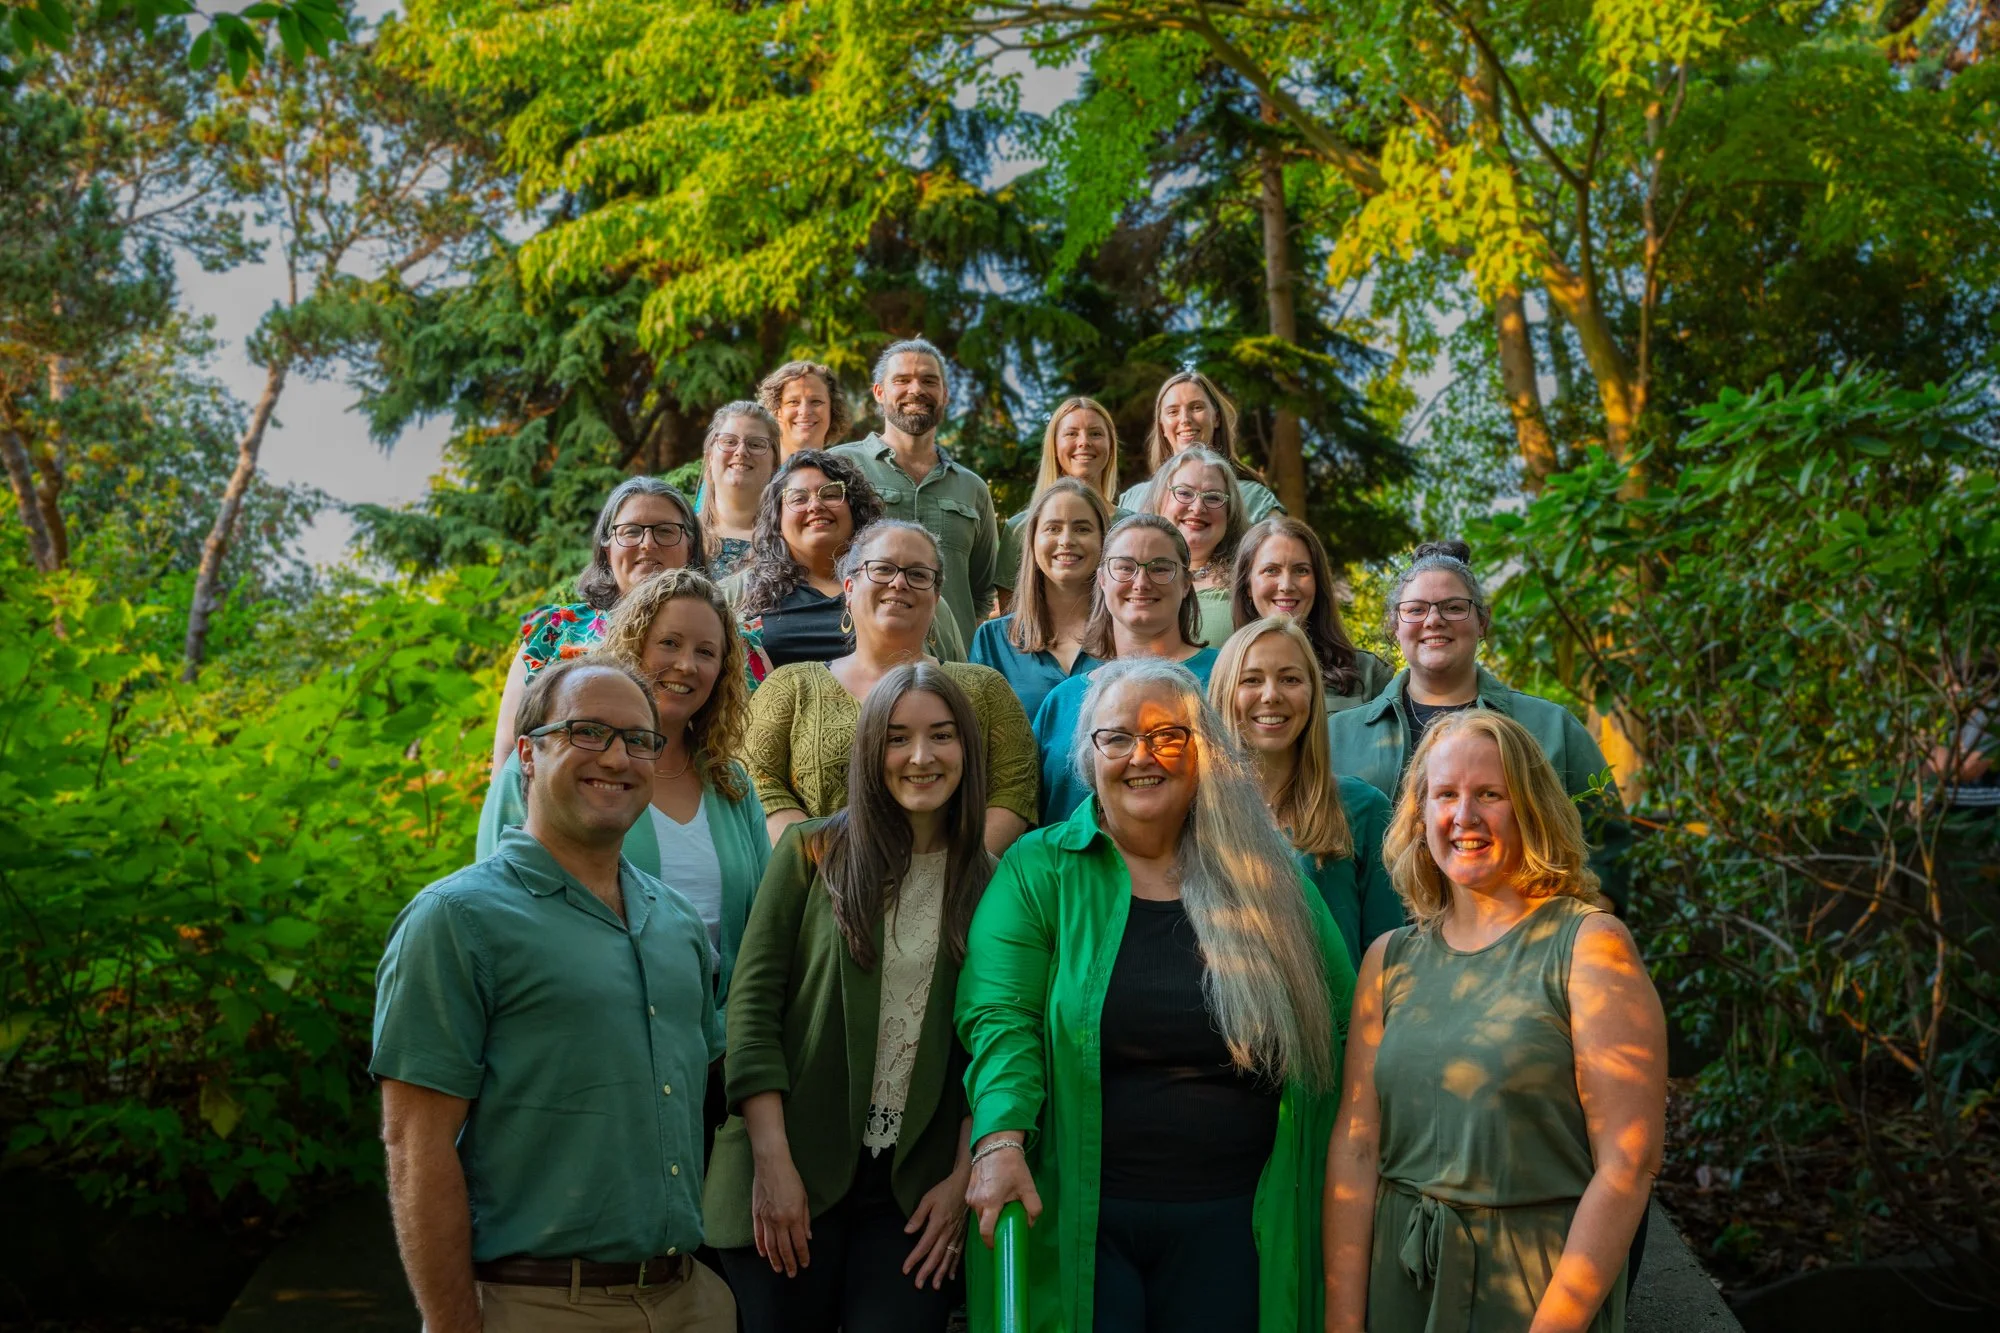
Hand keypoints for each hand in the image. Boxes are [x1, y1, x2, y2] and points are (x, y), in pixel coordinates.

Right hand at [750, 1153, 812, 1276]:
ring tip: (778, 1269)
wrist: (771, 1164)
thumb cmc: (791, 1178)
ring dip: (775, 1259)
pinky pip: (758, 1235)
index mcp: (793, 1216)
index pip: (799, 1243)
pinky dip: (760, 1246)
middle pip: (784, 1248)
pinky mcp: (756, 1214)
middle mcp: (779, 1221)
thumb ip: (805, 1219)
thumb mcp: (804, 1198)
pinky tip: (764, 1254)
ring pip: (770, 1246)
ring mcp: (766, 1218)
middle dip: (789, 1263)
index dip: (802, 1256)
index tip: (804, 1264)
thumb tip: (807, 1237)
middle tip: (791, 1273)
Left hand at [903, 1162, 971, 1288]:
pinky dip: (954, 1265)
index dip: (914, 1259)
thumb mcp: (928, 1199)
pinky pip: (958, 1253)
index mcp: (938, 1224)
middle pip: (935, 1256)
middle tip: (918, 1285)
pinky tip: (950, 1275)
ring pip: (948, 1258)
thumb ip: (918, 1216)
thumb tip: (907, 1231)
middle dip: (926, 1272)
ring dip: (941, 1273)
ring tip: (935, 1286)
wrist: (966, 1185)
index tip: (906, 1269)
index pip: (924, 1246)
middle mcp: (947, 1233)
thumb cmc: (945, 1191)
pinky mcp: (962, 1235)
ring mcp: (956, 1235)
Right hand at [964, 1135, 1041, 1248]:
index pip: (986, 1232)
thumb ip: (1033, 1209)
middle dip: (993, 1229)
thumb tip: (1029, 1224)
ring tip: (1002, 1208)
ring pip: (979, 1215)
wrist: (996, 1144)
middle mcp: (976, 1202)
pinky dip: (985, 1207)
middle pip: (982, 1225)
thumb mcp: (1028, 1188)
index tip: (999, 1245)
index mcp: (990, 1203)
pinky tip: (995, 1197)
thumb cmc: (1013, 1166)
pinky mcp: (968, 1190)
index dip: (991, 1243)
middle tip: (1006, 1224)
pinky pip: (976, 1206)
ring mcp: (969, 1196)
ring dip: (989, 1217)